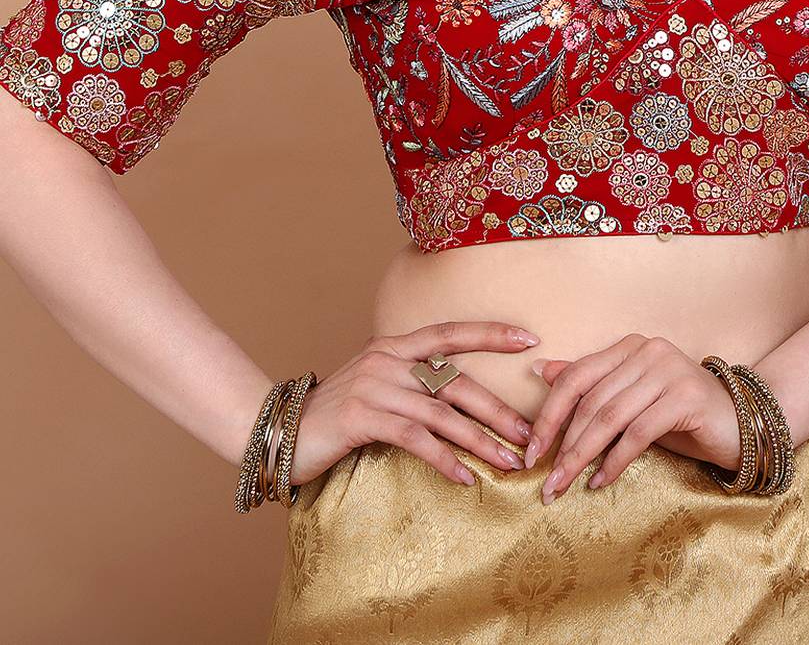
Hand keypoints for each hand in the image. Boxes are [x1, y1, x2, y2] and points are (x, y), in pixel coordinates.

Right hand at [289, 320, 539, 486]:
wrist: (278, 429)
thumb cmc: (334, 414)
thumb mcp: (374, 385)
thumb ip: (409, 382)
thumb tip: (457, 398)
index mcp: (393, 346)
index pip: (450, 332)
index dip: (489, 333)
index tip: (528, 339)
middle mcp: (386, 359)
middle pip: (455, 382)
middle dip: (497, 410)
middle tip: (529, 434)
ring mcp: (373, 386)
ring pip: (441, 414)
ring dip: (480, 441)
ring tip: (509, 462)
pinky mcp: (361, 417)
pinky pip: (415, 438)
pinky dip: (444, 460)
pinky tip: (465, 478)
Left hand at [525, 333, 742, 501]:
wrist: (741, 424)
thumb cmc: (680, 415)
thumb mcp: (630, 399)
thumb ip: (590, 385)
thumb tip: (539, 370)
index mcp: (629, 346)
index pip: (576, 377)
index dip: (550, 414)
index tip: (531, 450)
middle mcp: (647, 351)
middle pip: (591, 401)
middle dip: (563, 444)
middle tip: (546, 480)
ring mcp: (668, 371)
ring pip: (611, 418)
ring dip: (582, 456)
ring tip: (565, 485)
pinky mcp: (686, 398)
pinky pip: (639, 433)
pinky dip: (615, 461)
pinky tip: (601, 481)